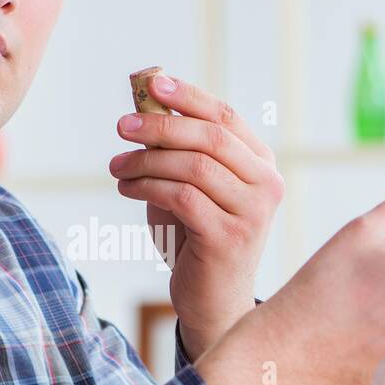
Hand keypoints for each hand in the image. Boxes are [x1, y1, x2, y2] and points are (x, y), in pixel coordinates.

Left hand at [109, 73, 284, 359]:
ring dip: (147, 160)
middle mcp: (266, 185)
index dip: (188, 97)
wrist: (212, 301)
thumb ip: (178, 150)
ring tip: (117, 166)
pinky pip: (181, 197)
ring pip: (193, 167)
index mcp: (262, 164)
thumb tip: (143, 103)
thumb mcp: (190, 186)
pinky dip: (147, 186)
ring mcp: (252, 213)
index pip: (226, 117)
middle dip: (161, 126)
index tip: (150, 83)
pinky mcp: (229, 238)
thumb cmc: (196, 238)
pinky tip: (126, 187)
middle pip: (210, 138)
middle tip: (122, 127)